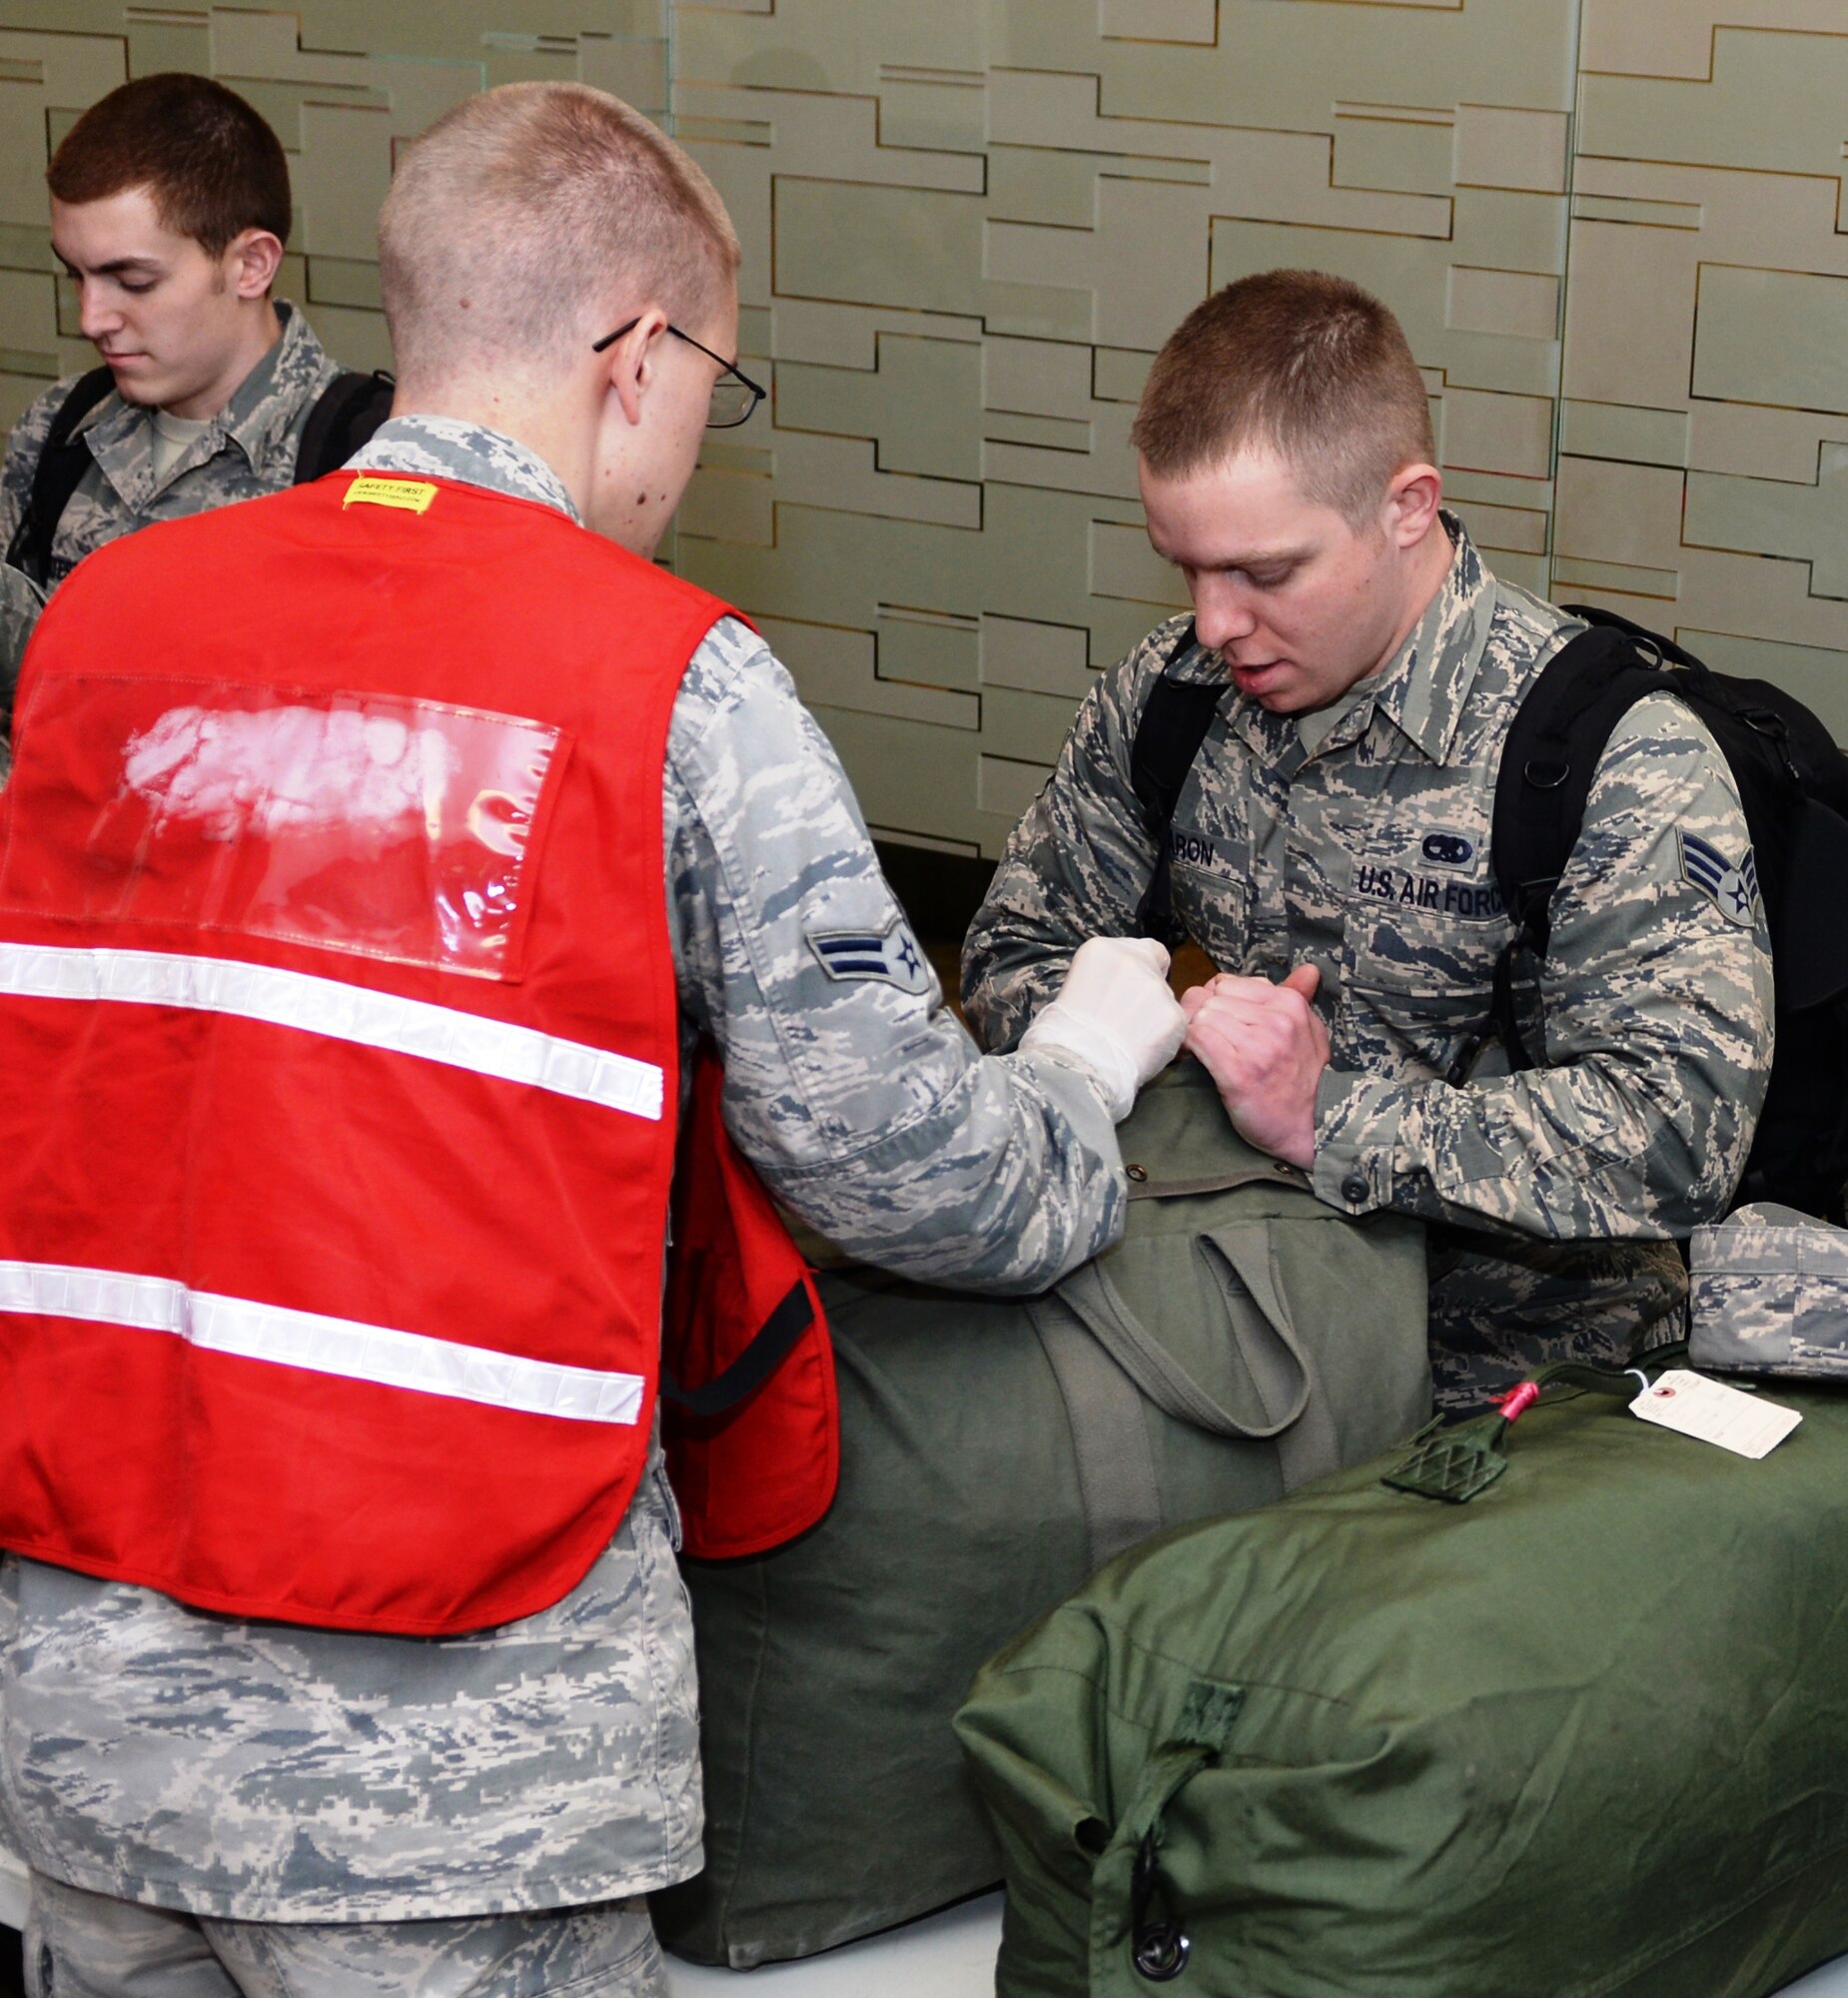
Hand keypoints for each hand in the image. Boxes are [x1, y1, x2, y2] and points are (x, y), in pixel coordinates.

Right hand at [1019, 936, 1188, 1120]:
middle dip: (1146, 994)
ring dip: (1155, 1017)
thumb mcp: (1075, 987)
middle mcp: (1134, 961)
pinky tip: (1142, 1052)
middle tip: (1128, 1020)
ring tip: (1131, 1041)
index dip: (1145, 969)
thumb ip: (1104, 979)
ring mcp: (1158, 988)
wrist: (1074, 1067)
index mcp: (1103, 949)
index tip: (1134, 988)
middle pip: (1157, 974)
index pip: (1147, 949)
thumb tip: (1120, 989)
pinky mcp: (1175, 1017)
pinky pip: (1175, 1028)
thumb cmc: (1061, 1034)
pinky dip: (1163, 1040)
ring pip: (1166, 1002)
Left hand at [1180, 963, 1328, 1167]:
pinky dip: (1190, 1048)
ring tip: (1200, 1053)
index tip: (1215, 1023)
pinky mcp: (1239, 1072)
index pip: (1226, 983)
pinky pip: (1198, 1038)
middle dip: (1199, 1018)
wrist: (1311, 1128)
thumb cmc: (1304, 1081)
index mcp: (1289, 1004)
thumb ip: (1300, 998)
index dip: (1213, 1003)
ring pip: (1201, 1016)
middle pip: (1209, 998)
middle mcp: (1276, 1020)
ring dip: (1193, 1034)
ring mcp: (1258, 1045)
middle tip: (1202, 1040)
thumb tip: (1309, 969)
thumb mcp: (1311, 1033)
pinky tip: (1196, 1060)